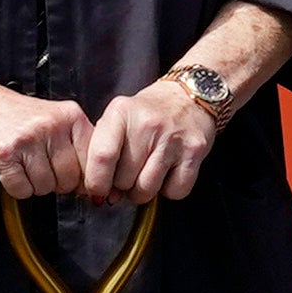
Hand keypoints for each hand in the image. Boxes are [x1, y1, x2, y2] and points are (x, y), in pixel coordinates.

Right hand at [0, 83, 95, 197]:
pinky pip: (22, 189)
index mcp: (71, 116)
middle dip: (56, 183)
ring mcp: (28, 137)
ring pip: (46, 187)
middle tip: (41, 168)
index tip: (78, 183)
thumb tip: (96, 188)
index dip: (85, 179)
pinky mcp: (5, 152)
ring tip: (23, 164)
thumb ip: (77, 148)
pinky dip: (16, 187)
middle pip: (70, 179)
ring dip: (34, 185)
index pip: (94, 161)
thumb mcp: (53, 122)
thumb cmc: (13, 117)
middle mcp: (52, 124)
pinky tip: (10, 168)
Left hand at [84, 78, 217, 202]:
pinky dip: (169, 190)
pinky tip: (168, 174)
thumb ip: (103, 152)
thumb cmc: (147, 114)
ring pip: (147, 189)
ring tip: (145, 177)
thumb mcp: (118, 119)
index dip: (97, 182)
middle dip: (122, 187)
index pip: (102, 156)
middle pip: (124, 179)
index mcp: (120, 112)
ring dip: (143, 192)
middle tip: (128, 175)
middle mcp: (147, 124)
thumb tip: (100, 195)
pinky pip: (175, 191)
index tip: (98, 191)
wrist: (189, 97)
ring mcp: (173, 138)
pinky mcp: (195, 151)